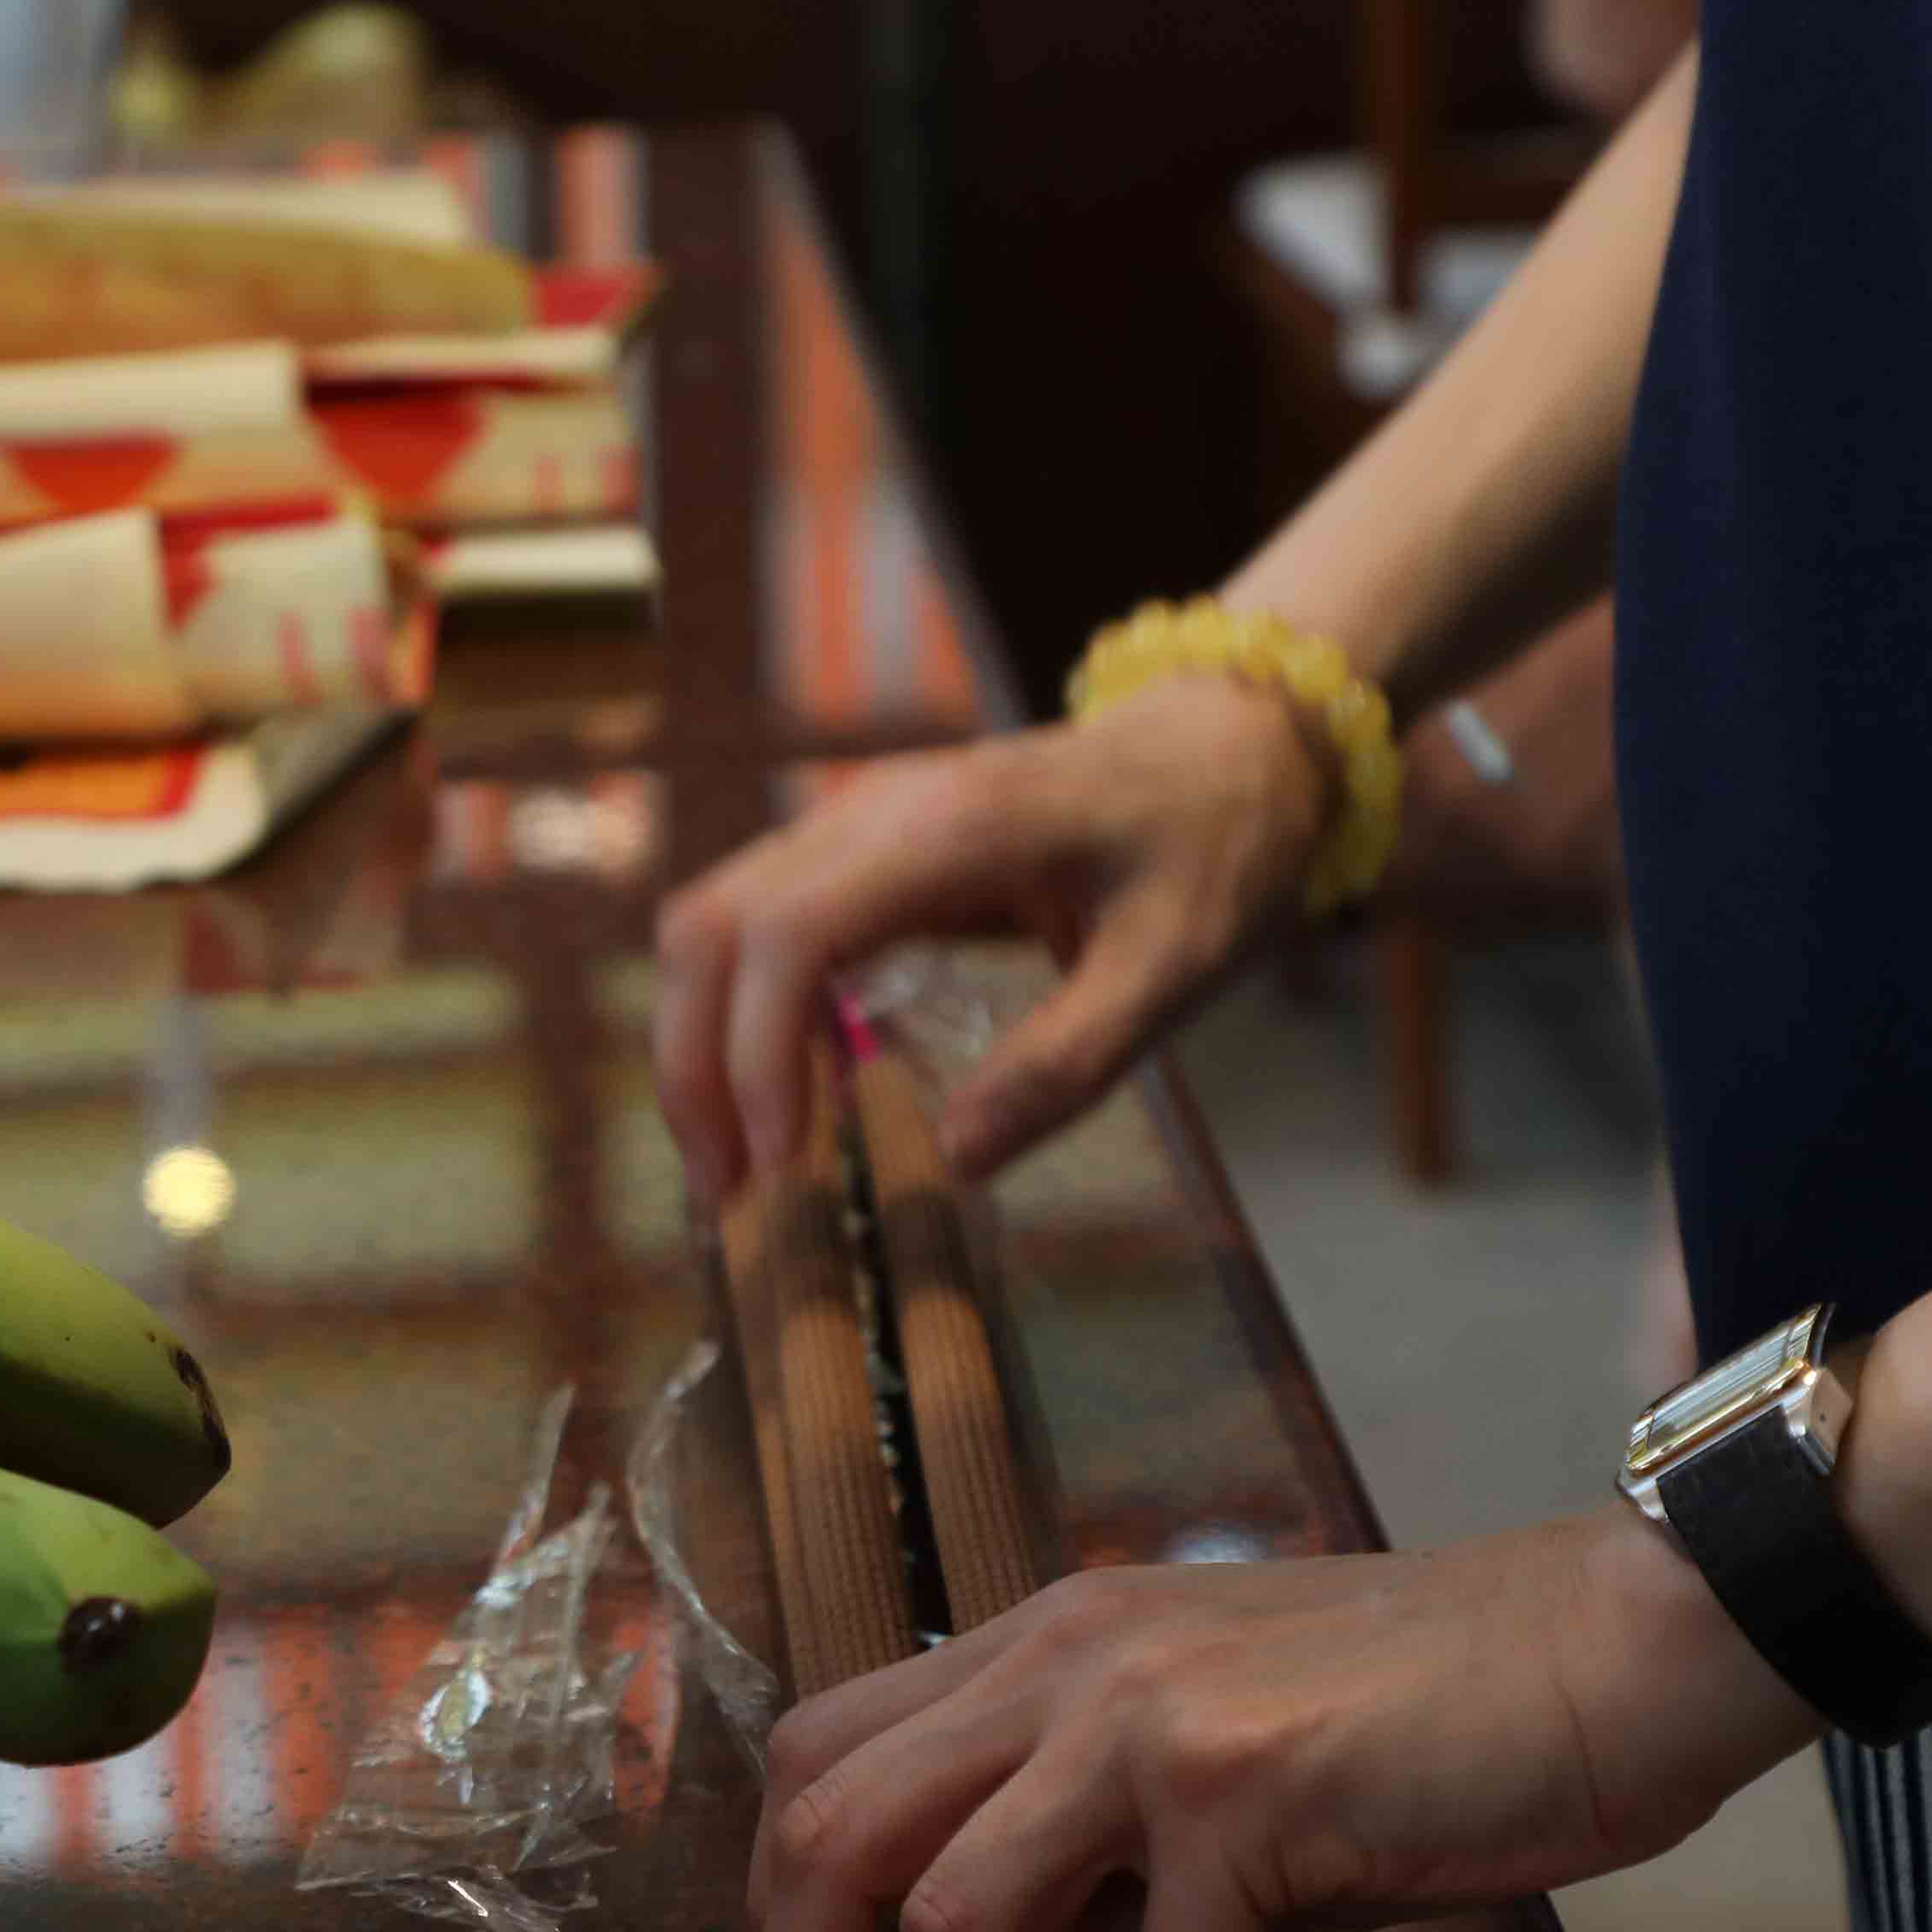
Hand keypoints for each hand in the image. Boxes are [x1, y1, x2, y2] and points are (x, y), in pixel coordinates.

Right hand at [651, 672, 1330, 1194]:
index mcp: (952, 826)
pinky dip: (738, 1014)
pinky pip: (756, 925)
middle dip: (695, 1065)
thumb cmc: (1218, 846)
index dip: (756, 1056)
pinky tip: (779, 1095)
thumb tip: (953, 1163)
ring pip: (714, 922)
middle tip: (727, 1189)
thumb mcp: (1177, 971)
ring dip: (701, 1043)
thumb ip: (1066, 1063)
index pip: (788, 935)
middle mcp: (876, 808)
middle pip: (712, 926)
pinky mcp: (858, 847)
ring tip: (737, 1158)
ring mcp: (856, 818)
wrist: (1236, 742)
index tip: (779, 1165)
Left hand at [746, 1506, 1817, 1931]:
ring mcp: (1144, 1716)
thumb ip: (1083, 1885)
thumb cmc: (1426, 1726)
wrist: (1623, 1643)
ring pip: (949, 1915)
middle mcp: (1056, 1658)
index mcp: (1031, 1647)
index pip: (817, 1768)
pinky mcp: (1252, 1790)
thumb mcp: (1209, 1794)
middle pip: (829, 1837)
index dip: (781, 1922)